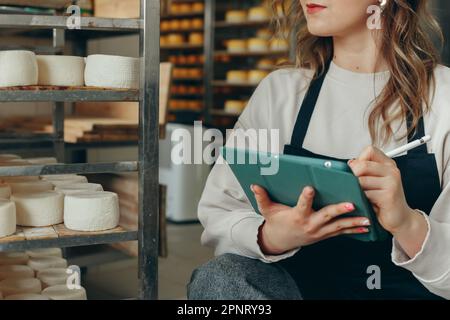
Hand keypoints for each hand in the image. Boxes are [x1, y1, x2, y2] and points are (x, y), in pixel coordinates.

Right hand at [251, 185, 370, 254]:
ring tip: (367, 219)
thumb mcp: (267, 210)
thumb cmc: (276, 222)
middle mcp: (309, 225)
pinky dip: (353, 229)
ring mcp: (319, 232)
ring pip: (338, 226)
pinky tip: (366, 226)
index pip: (302, 205)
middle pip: (326, 216)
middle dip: (338, 211)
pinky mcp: (324, 235)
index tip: (310, 188)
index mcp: (296, 216)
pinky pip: (340, 232)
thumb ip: (261, 197)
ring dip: (353, 223)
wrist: (280, 241)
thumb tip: (254, 185)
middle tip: (350, 205)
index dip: (306, 197)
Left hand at [348, 146, 417, 234]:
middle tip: (353, 186)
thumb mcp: (373, 182)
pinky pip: (366, 194)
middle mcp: (392, 171)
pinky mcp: (389, 195)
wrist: (401, 218)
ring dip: (355, 190)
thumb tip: (349, 163)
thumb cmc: (384, 201)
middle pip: (362, 165)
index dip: (358, 160)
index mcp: (388, 164)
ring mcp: (392, 182)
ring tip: (359, 196)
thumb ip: (363, 170)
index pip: (369, 150)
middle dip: (352, 176)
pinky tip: (365, 203)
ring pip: (361, 180)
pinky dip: (361, 199)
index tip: (357, 172)